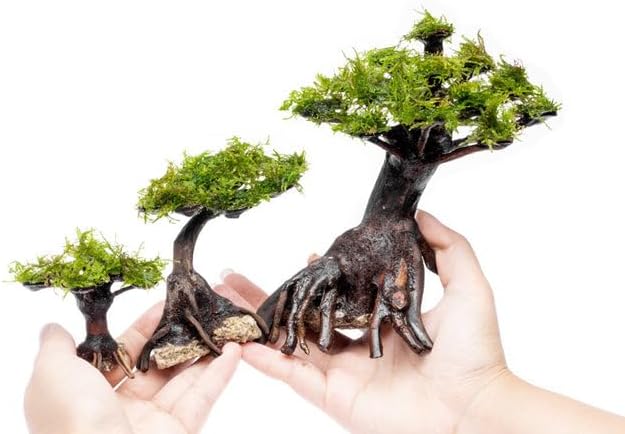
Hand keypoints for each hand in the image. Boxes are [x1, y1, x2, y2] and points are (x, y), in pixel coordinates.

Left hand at [24, 303, 240, 433]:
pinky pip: (202, 398)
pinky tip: (235, 350)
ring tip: (222, 323)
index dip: (142, 328)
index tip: (164, 304)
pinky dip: (221, 374)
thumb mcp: (51, 373)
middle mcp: (119, 407)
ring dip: (204, 350)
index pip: (119, 353)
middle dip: (177, 336)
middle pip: (155, 364)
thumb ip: (56, 347)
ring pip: (183, 379)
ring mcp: (151, 421)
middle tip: (199, 310)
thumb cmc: (72, 416)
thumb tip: (54, 328)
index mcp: (86, 394)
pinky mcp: (179, 431)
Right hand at [218, 210, 508, 433]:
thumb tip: (422, 215)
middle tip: (240, 277)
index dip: (321, 276)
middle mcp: (358, 346)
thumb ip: (447, 247)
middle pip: (306, 316)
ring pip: (291, 342)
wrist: (472, 408)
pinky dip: (266, 361)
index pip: (341, 295)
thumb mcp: (468, 285)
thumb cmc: (474, 351)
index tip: (306, 254)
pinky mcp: (333, 395)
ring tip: (229, 302)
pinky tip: (242, 343)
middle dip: (274, 297)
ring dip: (259, 323)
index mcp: (382, 322)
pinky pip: (292, 376)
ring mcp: (342, 371)